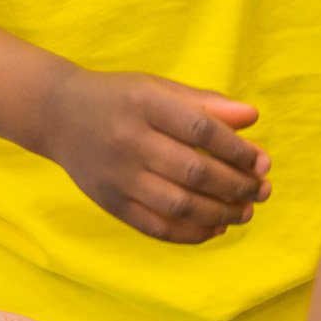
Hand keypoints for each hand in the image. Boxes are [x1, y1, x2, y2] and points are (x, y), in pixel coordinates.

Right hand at [42, 66, 271, 243]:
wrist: (58, 115)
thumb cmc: (120, 97)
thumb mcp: (158, 87)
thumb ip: (204, 103)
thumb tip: (252, 118)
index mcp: (145, 103)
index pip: (201, 130)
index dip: (237, 150)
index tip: (263, 161)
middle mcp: (129, 140)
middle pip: (194, 171)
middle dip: (236, 185)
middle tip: (262, 190)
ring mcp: (117, 176)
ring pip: (178, 205)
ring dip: (220, 213)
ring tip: (245, 211)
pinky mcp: (110, 203)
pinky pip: (156, 227)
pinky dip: (190, 233)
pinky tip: (214, 228)